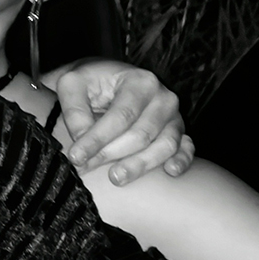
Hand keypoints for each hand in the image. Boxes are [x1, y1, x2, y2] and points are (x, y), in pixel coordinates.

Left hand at [53, 59, 194, 184]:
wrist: (103, 81)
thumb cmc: (88, 84)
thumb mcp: (72, 85)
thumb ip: (74, 111)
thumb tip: (82, 141)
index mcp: (140, 81)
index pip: (121, 116)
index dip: (98, 139)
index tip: (76, 157)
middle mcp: (163, 97)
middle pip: (141, 134)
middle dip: (111, 154)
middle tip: (84, 168)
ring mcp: (173, 116)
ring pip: (164, 146)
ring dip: (140, 165)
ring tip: (115, 178)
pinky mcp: (178, 132)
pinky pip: (186, 149)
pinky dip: (181, 161)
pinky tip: (170, 172)